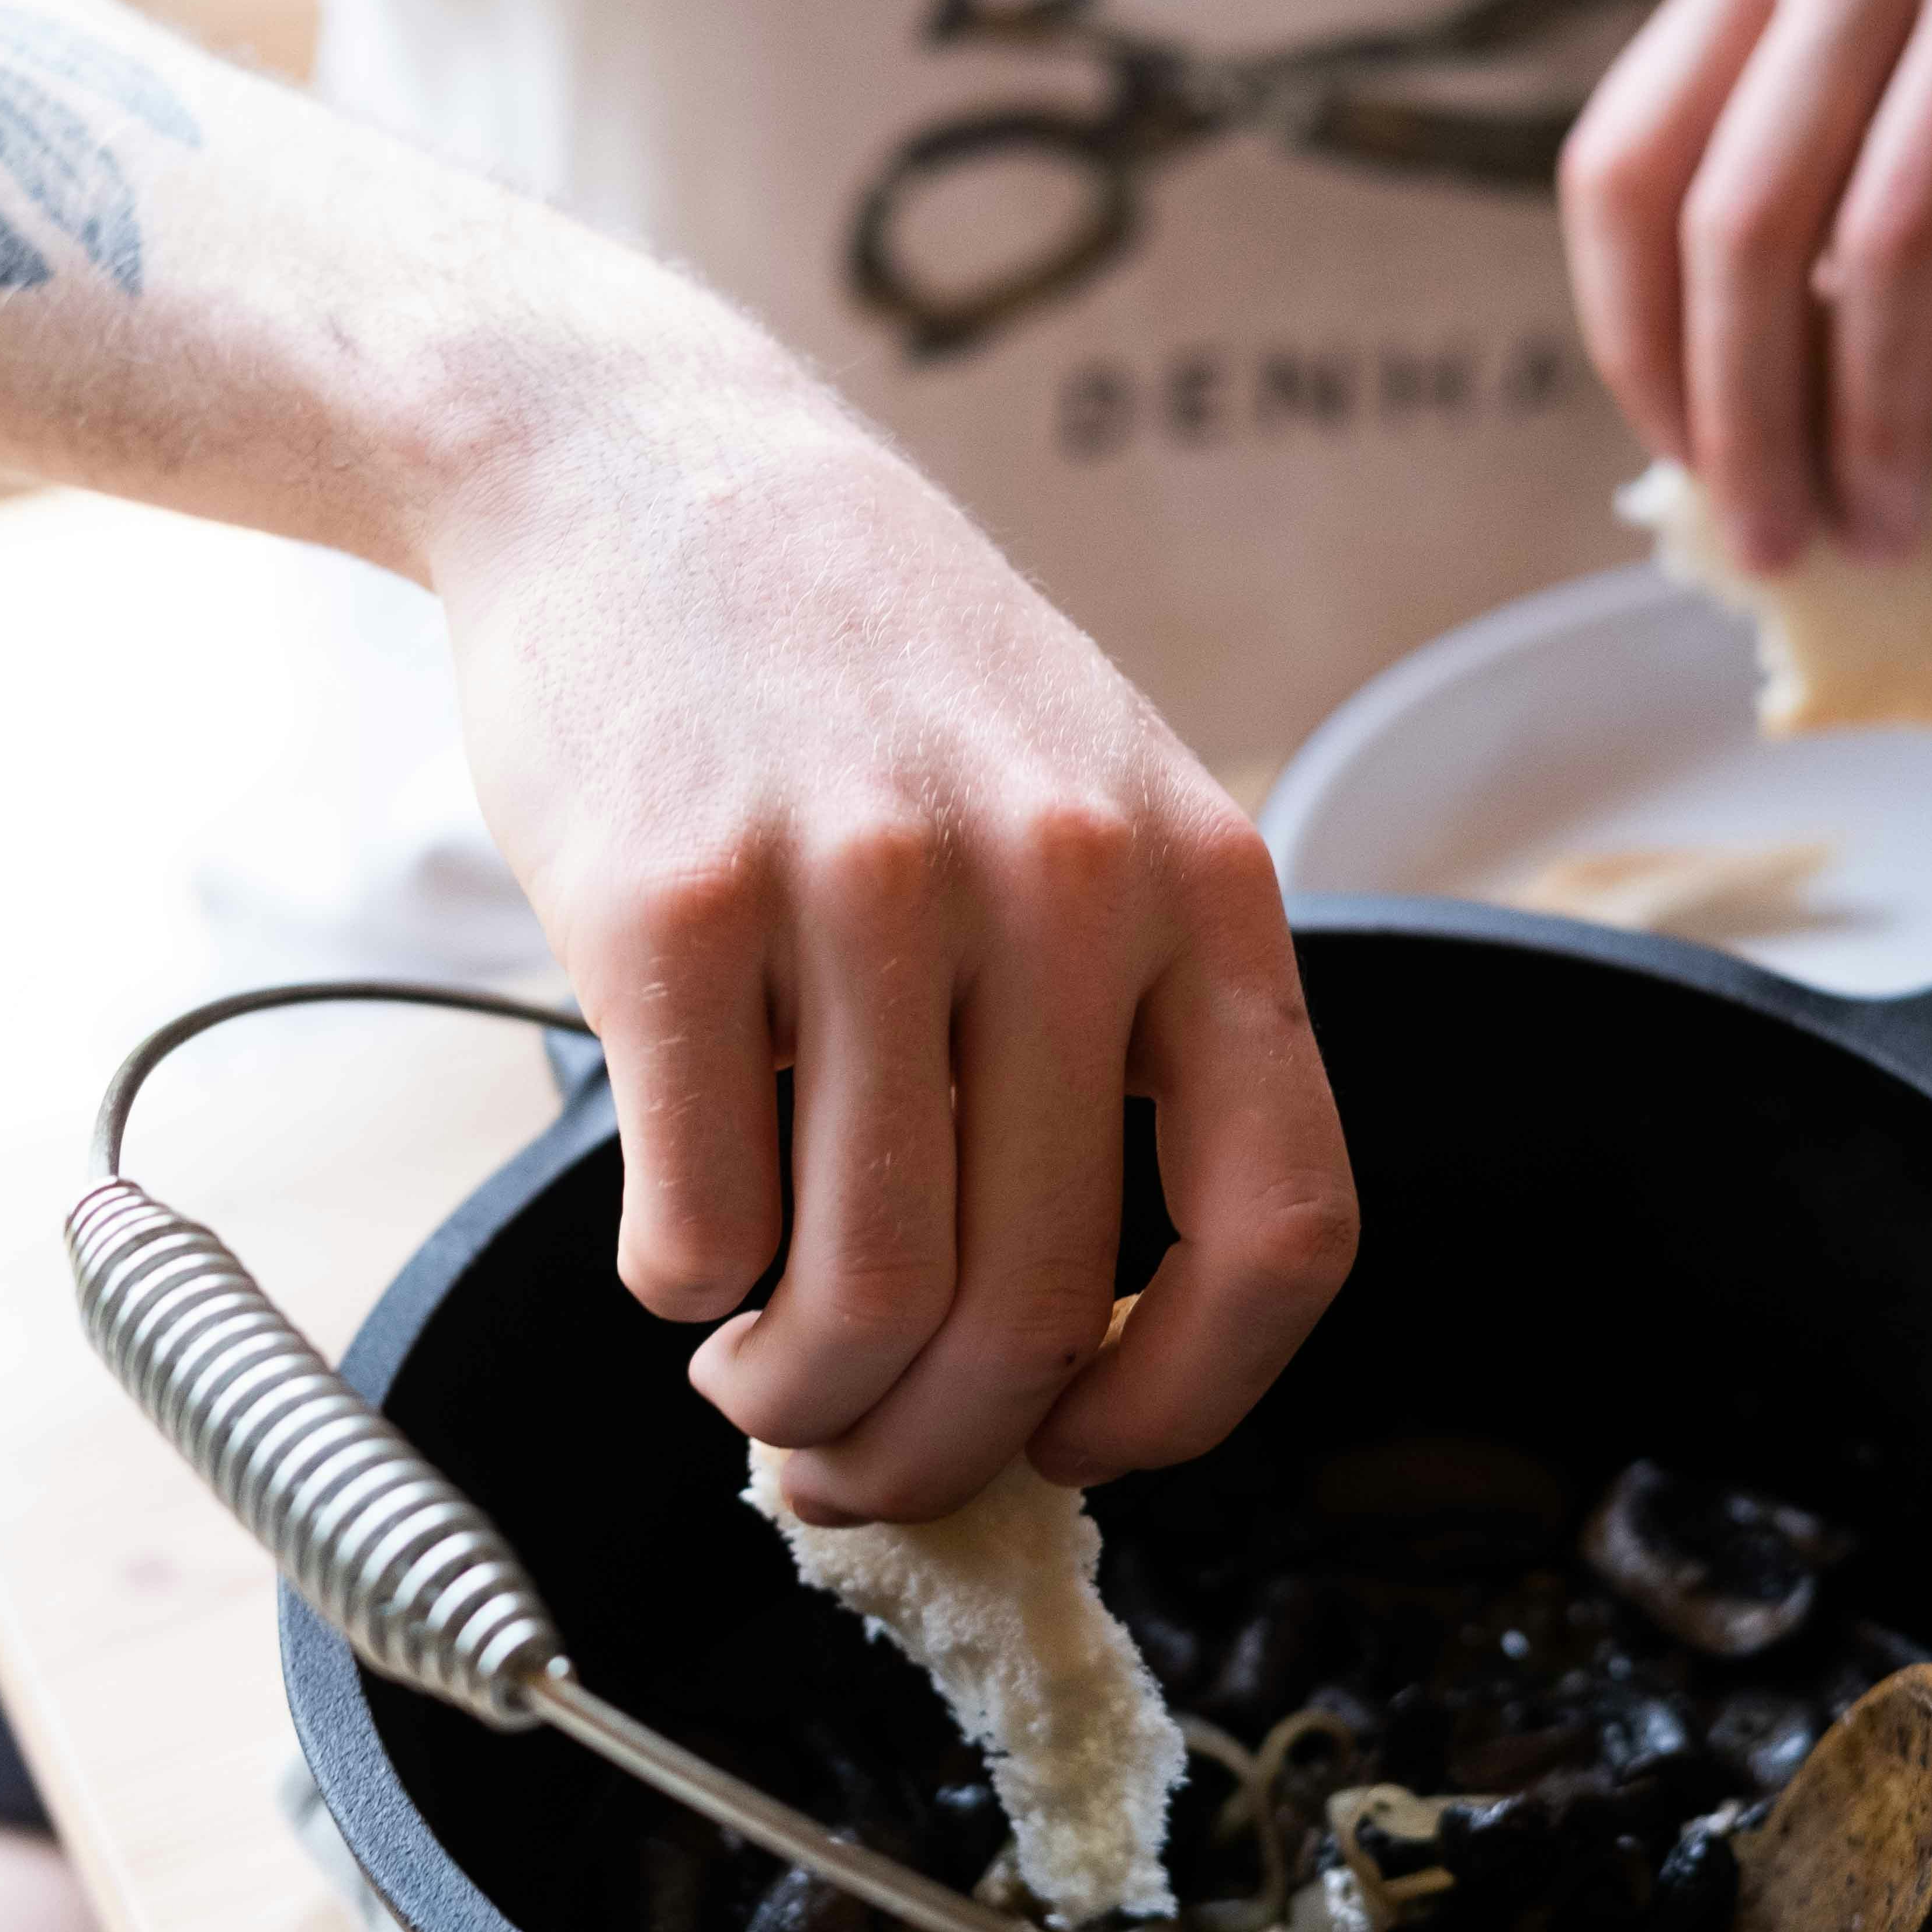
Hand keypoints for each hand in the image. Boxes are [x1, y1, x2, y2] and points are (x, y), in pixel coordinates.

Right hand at [432, 297, 1356, 1518]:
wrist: (647, 466)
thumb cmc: (875, 678)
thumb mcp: (1080, 807)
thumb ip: (1106, 1041)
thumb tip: (1049, 1364)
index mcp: (1205, 883)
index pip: (1284, 1230)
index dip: (1192, 1402)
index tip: (1089, 1448)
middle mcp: (1064, 881)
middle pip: (1037, 1305)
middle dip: (936, 1450)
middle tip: (858, 1465)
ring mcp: (869, 887)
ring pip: (863, 1295)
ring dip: (798, 1402)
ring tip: (758, 1378)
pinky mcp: (678, 905)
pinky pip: (700, 1223)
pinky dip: (684, 1295)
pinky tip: (681, 1257)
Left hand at [1559, 0, 1931, 570]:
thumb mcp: (1911, 38)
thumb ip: (1820, 177)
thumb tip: (1746, 426)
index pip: (1627, 168)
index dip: (1638, 346)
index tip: (1682, 467)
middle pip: (1740, 228)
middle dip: (1745, 427)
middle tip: (1774, 549)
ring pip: (1893, 249)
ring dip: (1880, 435)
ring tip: (1889, 536)